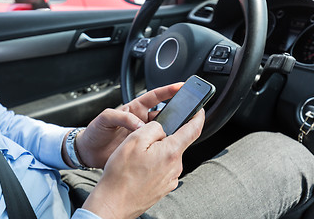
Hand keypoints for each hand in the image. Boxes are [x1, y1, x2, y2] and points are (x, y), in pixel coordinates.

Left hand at [75, 83, 183, 167]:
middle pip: (163, 113)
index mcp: (134, 108)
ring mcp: (141, 134)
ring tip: (178, 130)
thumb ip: (123, 118)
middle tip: (187, 110)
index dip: (168, 90)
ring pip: (161, 129)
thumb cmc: (95, 131)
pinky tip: (166, 146)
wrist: (87, 152)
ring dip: (170, 129)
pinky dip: (162, 145)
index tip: (181, 86)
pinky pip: (155, 144)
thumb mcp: (106, 118)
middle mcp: (140, 120)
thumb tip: (140, 125)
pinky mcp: (141, 148)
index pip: (155, 96)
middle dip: (176, 110)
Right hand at [82, 109, 204, 218]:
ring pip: (167, 156)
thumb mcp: (135, 140)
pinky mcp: (164, 187)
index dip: (198, 117)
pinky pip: (163, 168)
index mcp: (170, 152)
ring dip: (156, 152)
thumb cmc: (121, 175)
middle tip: (143, 140)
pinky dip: (154, 164)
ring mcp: (170, 179)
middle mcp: (175, 167)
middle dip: (163, 137)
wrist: (113, 202)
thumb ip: (154, 128)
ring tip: (136, 158)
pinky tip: (138, 169)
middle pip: (176, 143)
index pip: (193, 129)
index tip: (199, 110)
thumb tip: (163, 128)